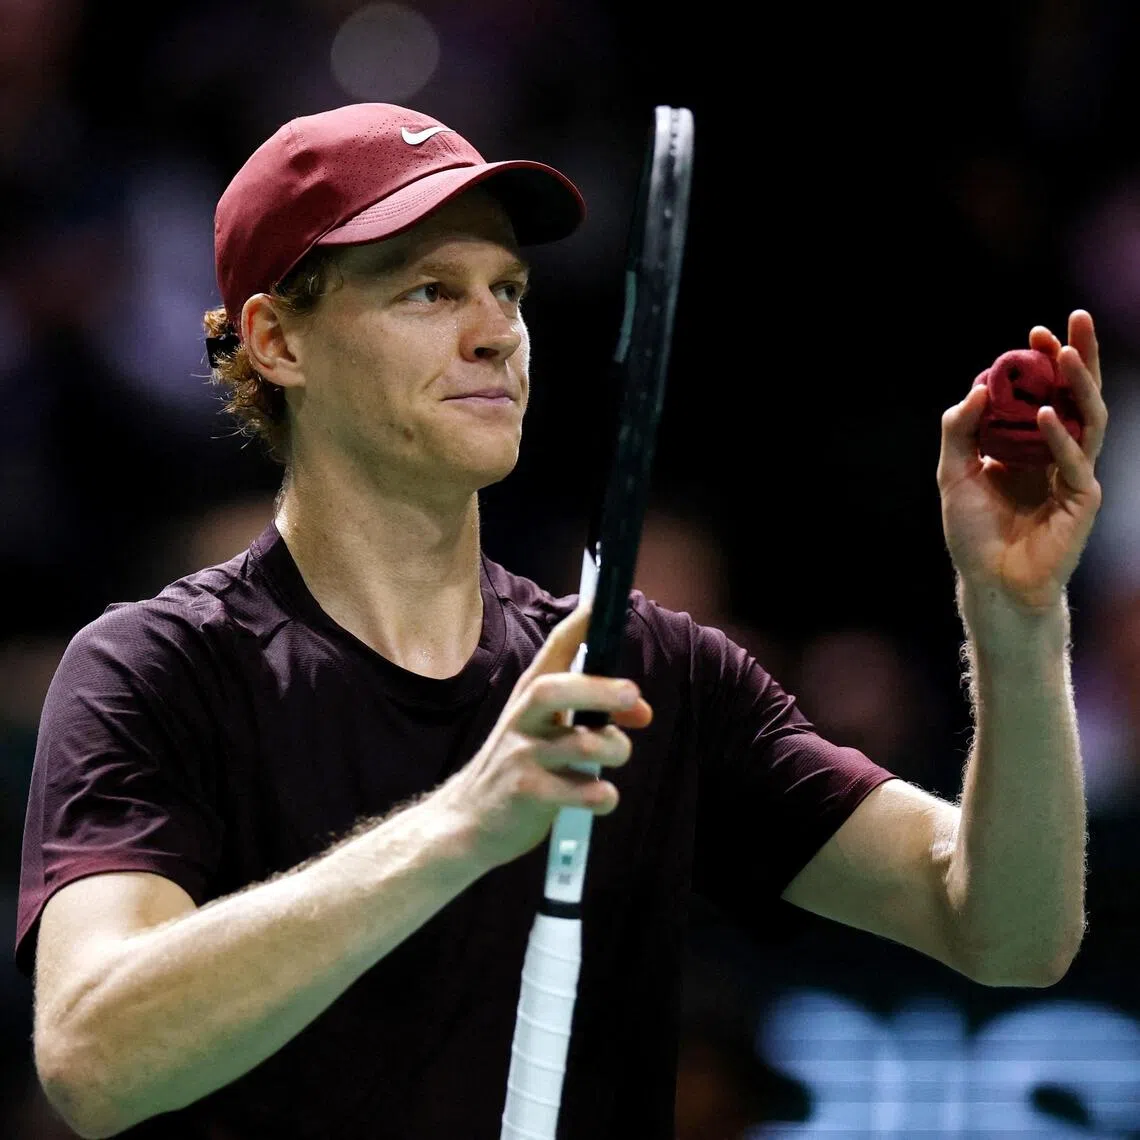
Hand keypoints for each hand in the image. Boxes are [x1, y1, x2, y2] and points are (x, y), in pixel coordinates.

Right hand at [433, 604, 652, 868]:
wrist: (467, 820)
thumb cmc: (519, 766)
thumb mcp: (546, 731)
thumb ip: (592, 715)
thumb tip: (642, 711)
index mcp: (529, 696)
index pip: (554, 650)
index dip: (579, 625)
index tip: (602, 603)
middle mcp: (522, 719)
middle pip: (554, 690)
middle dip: (598, 688)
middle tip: (633, 693)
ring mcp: (521, 756)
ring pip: (579, 745)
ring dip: (613, 748)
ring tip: (618, 755)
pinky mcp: (526, 794)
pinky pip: (577, 791)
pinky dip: (601, 795)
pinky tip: (602, 797)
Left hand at [937, 310, 1106, 610]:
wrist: (988, 580)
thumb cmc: (973, 532)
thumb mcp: (953, 472)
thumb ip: (961, 429)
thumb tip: (982, 384)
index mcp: (1030, 444)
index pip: (1045, 392)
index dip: (1046, 362)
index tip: (1037, 332)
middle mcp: (1057, 454)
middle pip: (1076, 396)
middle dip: (1079, 357)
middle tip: (1076, 320)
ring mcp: (1073, 475)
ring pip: (1086, 421)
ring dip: (1078, 386)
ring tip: (1066, 355)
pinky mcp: (1080, 500)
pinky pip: (1074, 462)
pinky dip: (1058, 437)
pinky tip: (1042, 414)